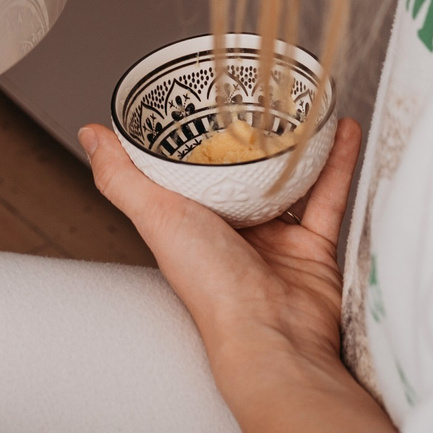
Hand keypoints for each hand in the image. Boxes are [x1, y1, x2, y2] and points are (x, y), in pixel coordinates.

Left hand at [82, 119, 394, 432]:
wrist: (273, 338)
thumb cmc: (210, 288)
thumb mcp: (156, 217)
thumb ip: (121, 177)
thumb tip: (90, 134)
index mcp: (191, 222)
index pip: (191, 170)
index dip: (196, 136)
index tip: (204, 97)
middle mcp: (232, 231)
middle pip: (245, 173)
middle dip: (254, 137)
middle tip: (262, 94)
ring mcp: (275, 240)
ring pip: (291, 180)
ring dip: (301, 144)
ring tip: (306, 103)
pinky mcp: (313, 249)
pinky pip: (328, 197)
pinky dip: (338, 163)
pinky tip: (342, 129)